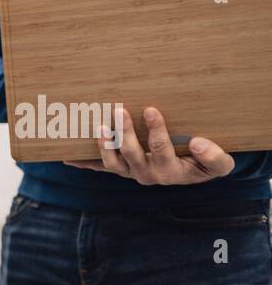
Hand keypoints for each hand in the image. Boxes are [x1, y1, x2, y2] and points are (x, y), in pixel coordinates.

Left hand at [63, 106, 233, 185]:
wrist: (193, 173)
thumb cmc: (205, 163)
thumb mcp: (219, 164)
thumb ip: (215, 157)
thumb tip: (198, 143)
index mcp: (170, 172)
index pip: (160, 150)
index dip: (155, 131)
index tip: (150, 109)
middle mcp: (146, 175)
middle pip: (131, 155)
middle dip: (124, 133)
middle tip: (119, 110)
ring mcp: (130, 172)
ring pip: (112, 163)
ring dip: (104, 145)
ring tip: (99, 125)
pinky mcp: (119, 168)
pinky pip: (98, 168)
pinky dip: (82, 163)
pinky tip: (66, 156)